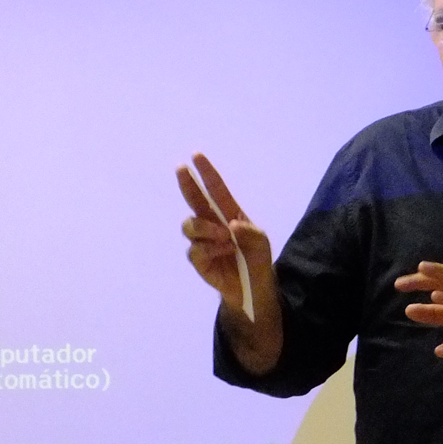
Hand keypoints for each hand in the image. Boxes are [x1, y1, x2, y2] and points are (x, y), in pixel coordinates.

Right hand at [177, 153, 275, 314]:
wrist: (253, 288)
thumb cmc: (257, 260)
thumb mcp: (261, 244)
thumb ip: (249, 233)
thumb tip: (231, 225)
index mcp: (228, 214)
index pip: (216, 189)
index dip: (206, 172)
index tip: (196, 156)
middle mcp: (212, 223)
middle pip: (194, 200)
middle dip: (187, 184)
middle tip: (181, 170)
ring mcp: (203, 241)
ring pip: (190, 225)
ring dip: (205, 228)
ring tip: (224, 237)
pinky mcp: (199, 259)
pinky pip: (195, 249)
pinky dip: (210, 249)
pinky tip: (224, 252)